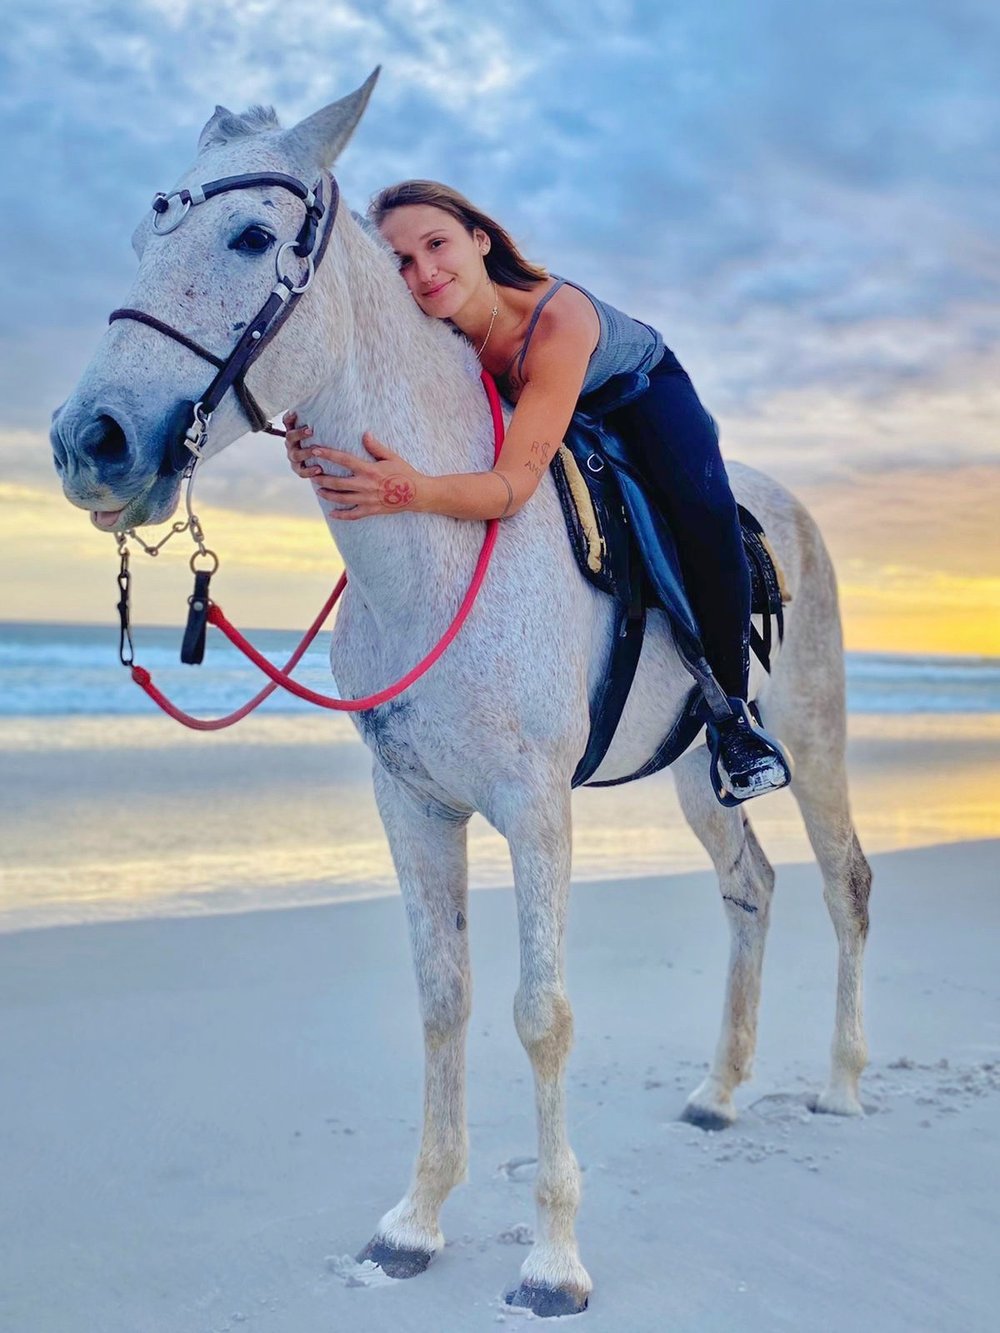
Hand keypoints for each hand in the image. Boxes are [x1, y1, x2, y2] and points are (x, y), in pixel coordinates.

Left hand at [282, 412, 426, 518]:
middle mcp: (365, 485)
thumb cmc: (405, 473)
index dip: (328, 454)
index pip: (344, 460)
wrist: (417, 494)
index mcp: (369, 470)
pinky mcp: (371, 510)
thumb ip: (376, 447)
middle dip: (322, 478)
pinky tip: (332, 514)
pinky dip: (341, 515)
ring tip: (319, 490)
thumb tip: (365, 434)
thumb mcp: (391, 457)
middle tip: (311, 474)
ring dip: (328, 494)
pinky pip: (353, 515)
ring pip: (341, 498)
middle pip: (337, 482)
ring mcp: (367, 499)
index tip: (315, 450)